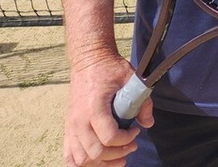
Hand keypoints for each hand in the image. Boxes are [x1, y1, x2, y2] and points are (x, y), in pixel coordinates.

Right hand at [63, 52, 148, 166]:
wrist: (88, 61)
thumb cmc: (109, 68)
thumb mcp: (131, 78)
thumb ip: (143, 101)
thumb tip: (148, 123)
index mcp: (94, 107)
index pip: (109, 137)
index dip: (125, 140)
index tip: (136, 132)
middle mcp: (79, 120)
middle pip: (95, 153)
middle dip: (117, 154)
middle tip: (132, 146)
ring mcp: (71, 126)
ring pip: (81, 159)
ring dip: (101, 163)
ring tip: (118, 157)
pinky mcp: (69, 128)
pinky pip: (69, 155)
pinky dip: (82, 163)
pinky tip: (97, 161)